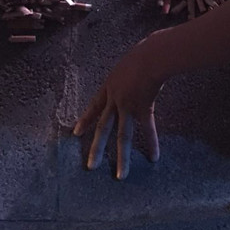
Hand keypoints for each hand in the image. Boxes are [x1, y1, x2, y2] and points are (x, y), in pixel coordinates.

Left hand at [73, 36, 165, 179]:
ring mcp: (128, 106)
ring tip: (121, 175)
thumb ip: (127, 75)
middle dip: (96, 148)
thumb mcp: (127, 64)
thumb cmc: (142, 54)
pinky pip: (148, 129)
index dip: (84, 120)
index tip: (75, 133)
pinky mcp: (143, 109)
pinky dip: (152, 143)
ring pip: (122, 135)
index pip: (93, 106)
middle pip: (103, 127)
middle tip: (90, 166)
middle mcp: (115, 100)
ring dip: (122, 157)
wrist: (151, 56)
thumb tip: (133, 75)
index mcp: (109, 87)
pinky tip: (154, 157)